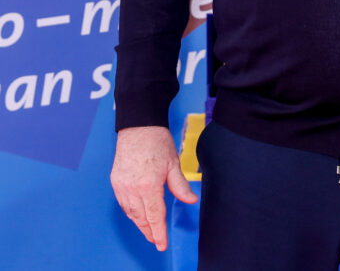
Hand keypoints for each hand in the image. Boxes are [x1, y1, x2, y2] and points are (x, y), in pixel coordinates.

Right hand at [110, 126, 197, 250]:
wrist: (138, 127)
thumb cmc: (157, 142)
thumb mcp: (174, 164)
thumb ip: (181, 186)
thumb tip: (191, 200)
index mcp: (148, 185)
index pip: (154, 215)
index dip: (158, 232)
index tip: (161, 244)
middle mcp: (131, 188)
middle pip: (140, 217)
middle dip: (148, 231)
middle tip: (155, 241)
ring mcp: (121, 185)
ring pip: (130, 213)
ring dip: (139, 223)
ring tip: (149, 231)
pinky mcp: (115, 182)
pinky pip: (123, 203)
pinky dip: (131, 212)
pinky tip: (138, 215)